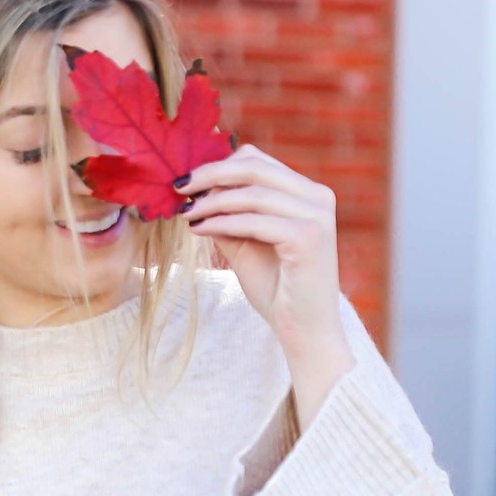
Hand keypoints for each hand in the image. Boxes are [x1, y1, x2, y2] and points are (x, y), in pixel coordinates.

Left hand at [181, 142, 353, 422]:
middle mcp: (318, 197)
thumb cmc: (278, 291)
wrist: (305, 334)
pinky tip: (199, 229)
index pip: (258, 161)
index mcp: (308, 193)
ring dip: (212, 201)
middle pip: (255, 166)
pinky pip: (254, 220)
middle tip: (178, 187)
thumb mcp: (246, 245)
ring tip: (185, 213)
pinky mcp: (308, 237)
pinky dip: (222, 222)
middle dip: (210, 173)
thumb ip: (227, 215)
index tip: (186, 181)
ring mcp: (317, 216)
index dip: (219, 165)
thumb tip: (193, 191)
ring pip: (252, 192)